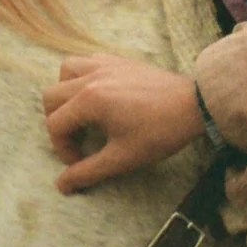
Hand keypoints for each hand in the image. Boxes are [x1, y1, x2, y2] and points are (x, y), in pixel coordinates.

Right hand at [41, 55, 205, 193]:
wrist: (195, 105)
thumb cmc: (160, 132)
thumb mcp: (122, 158)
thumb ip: (88, 172)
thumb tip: (61, 186)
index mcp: (89, 100)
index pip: (55, 125)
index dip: (63, 149)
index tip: (81, 162)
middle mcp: (91, 77)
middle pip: (52, 96)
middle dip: (58, 123)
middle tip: (78, 141)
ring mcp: (104, 64)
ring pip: (66, 71)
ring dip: (65, 93)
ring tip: (81, 113)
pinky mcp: (119, 61)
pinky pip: (88, 61)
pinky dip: (83, 76)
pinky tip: (98, 94)